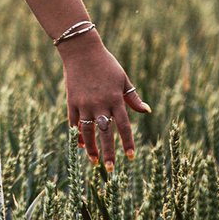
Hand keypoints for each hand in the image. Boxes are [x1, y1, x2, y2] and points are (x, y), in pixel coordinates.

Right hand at [62, 38, 149, 168]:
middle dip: (109, 152)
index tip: (130, 157)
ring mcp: (84, 103)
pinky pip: (74, 122)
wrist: (81, 50)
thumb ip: (133, 98)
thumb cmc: (106, 64)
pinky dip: (77, 134)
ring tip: (94, 161)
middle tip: (112, 169)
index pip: (124, 126)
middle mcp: (100, 103)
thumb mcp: (123, 79)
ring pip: (88, 131)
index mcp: (115, 99)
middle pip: (106, 133)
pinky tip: (80, 144)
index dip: (127, 143)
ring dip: (91, 148)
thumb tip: (147, 111)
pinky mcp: (71, 101)